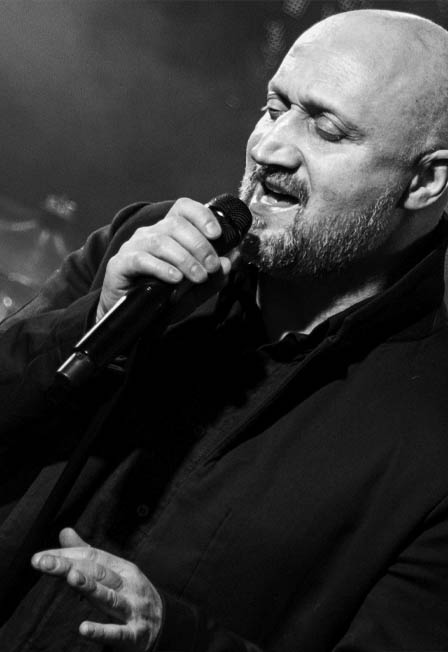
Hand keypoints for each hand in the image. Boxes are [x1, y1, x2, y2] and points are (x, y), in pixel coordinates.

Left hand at [31, 528, 162, 649]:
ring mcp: (133, 609)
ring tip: (70, 578)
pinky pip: (117, 632)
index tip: (39, 558)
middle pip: (97, 573)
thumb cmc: (131, 596)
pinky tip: (83, 628)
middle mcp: (128, 585)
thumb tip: (64, 531)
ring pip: (109, 597)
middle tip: (44, 563)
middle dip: (70, 566)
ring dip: (91, 587)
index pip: (92, 557)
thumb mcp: (114, 572)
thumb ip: (87, 554)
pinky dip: (101, 631)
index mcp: (122, 569)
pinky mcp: (134, 635)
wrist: (166, 626)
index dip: (66, 555)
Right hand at [97, 197, 234, 321]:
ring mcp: (133, 247)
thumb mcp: (194, 292)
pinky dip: (162, 268)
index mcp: (168, 233)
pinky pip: (141, 259)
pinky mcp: (120, 264)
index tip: (217, 235)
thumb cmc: (161, 299)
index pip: (184, 209)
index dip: (201, 216)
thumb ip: (213, 278)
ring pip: (161, 241)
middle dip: (200, 245)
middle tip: (212, 267)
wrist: (132, 320)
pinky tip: (175, 279)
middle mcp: (150, 234)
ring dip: (185, 259)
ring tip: (198, 277)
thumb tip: (230, 261)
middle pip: (176, 224)